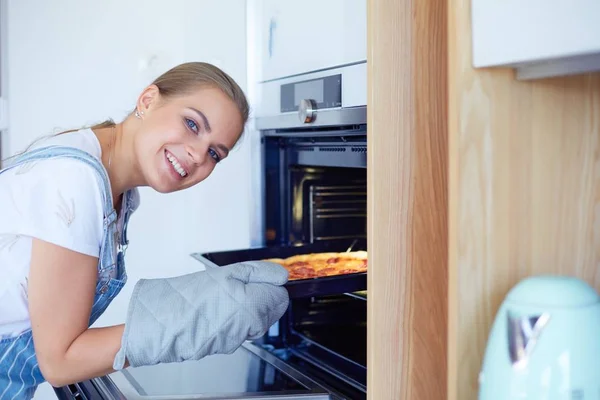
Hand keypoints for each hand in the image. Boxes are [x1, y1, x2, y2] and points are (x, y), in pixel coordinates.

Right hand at [113, 261, 288, 368]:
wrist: (163, 323)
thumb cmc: (190, 297)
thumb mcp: (227, 272)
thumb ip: (259, 272)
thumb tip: (281, 275)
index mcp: (253, 305)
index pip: (281, 296)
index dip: (271, 285)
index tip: (259, 279)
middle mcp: (250, 325)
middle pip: (272, 310)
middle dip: (262, 297)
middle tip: (240, 286)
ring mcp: (239, 338)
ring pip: (257, 321)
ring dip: (249, 308)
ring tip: (226, 297)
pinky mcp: (228, 346)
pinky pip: (242, 330)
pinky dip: (236, 320)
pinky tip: (220, 310)